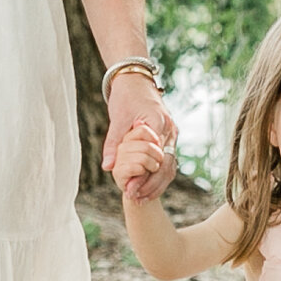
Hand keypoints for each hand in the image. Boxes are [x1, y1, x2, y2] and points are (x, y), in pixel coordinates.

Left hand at [100, 69, 173, 193]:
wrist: (135, 81)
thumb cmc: (126, 97)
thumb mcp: (117, 119)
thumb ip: (114, 143)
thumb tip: (108, 167)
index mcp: (160, 124)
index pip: (157, 157)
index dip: (145, 176)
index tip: (131, 190)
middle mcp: (170, 131)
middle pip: (167, 165)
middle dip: (151, 185)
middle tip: (134, 198)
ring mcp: (171, 135)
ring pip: (170, 166)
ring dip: (156, 184)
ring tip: (139, 198)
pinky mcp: (167, 139)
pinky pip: (167, 162)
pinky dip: (157, 177)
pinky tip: (145, 188)